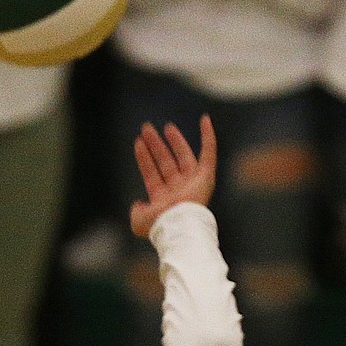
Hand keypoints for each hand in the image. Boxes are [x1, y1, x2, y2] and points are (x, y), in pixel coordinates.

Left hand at [130, 116, 217, 238]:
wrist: (177, 225)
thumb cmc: (158, 225)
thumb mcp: (138, 222)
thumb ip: (136, 212)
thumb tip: (138, 203)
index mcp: (163, 198)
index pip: (151, 172)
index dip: (144, 157)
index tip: (138, 142)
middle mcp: (178, 189)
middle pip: (165, 161)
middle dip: (156, 145)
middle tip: (146, 129)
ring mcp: (193, 182)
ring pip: (183, 155)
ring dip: (175, 139)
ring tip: (166, 126)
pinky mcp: (206, 177)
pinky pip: (209, 152)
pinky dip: (208, 136)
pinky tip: (205, 120)